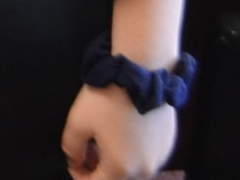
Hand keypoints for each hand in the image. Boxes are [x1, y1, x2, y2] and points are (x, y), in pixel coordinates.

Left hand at [61, 83, 176, 179]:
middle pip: (116, 179)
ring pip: (132, 170)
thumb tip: (76, 160)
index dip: (80, 175)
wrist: (141, 72)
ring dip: (115, 162)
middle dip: (97, 169)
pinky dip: (131, 152)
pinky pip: (145, 157)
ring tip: (101, 141)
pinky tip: (121, 133)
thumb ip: (71, 149)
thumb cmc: (108, 98)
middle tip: (85, 150)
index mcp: (122, 168)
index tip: (72, 160)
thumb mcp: (77, 123)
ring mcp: (160, 157)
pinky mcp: (167, 143)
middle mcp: (145, 169)